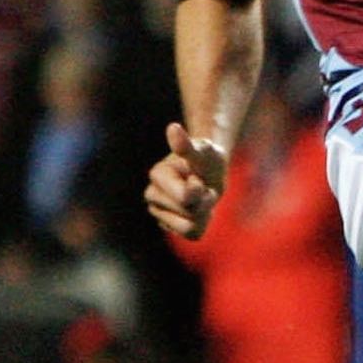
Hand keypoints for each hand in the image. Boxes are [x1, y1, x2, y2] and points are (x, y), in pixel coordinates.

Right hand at [145, 122, 228, 239]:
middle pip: (189, 213)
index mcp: (158, 175)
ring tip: (200, 196)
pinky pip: (192, 234)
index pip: (186, 198)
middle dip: (204, 201)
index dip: (200, 190)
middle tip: (203, 186)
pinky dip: (202, 223)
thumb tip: (173, 128)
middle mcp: (152, 195)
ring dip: (203, 213)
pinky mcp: (168, 224)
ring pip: (189, 227)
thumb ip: (188, 146)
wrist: (210, 169)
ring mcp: (158, 212)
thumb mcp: (203, 150)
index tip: (198, 177)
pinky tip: (198, 209)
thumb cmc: (206, 157)